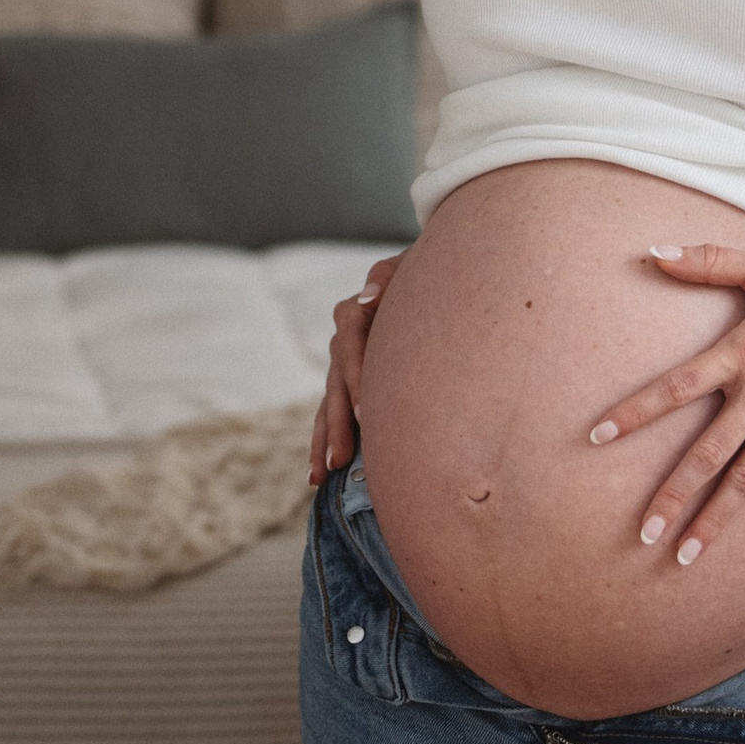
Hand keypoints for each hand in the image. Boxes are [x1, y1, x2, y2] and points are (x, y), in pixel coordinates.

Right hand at [309, 255, 404, 485]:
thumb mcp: (405, 266)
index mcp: (353, 315)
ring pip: (329, 406)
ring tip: (320, 476)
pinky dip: (325, 442)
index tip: (366, 415)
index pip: (351, 351)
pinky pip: (331, 414)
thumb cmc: (422, 274)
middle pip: (335, 387)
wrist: (425, 279)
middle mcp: (342, 342)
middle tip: (340, 459)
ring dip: (324, 441)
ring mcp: (341, 364)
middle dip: (338, 425)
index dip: (355, 382)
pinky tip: (319, 475)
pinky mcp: (347, 382)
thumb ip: (385, 275)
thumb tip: (367, 299)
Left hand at [587, 239, 744, 575]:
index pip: (676, 387)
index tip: (597, 437)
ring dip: (716, 520)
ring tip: (684, 556)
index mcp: (742, 351)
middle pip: (707, 453)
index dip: (635, 411)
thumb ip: (707, 261)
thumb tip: (652, 250)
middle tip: (642, 534)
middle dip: (673, 495)